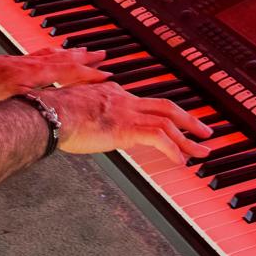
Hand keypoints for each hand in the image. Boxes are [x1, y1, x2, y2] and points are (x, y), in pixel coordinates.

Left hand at [0, 47, 109, 105]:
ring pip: (55, 54)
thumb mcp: (11, 101)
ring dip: (72, 53)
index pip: (69, 74)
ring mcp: (25, 61)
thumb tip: (54, 108)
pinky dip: (53, 52)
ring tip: (85, 51)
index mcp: (36, 74)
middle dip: (86, 59)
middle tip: (104, 55)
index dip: (89, 76)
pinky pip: (41, 53)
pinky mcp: (16, 61)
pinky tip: (53, 53)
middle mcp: (33, 64)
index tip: (107, 76)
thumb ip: (34, 103)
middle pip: (66, 59)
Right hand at [42, 82, 212, 163]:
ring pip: (168, 123)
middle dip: (189, 120)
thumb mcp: (73, 104)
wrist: (50, 113)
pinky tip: (180, 161)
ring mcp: (127, 113)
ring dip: (188, 139)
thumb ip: (85, 110)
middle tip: (205, 131)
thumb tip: (83, 121)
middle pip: (166, 107)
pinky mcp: (127, 128)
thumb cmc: (53, 112)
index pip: (145, 103)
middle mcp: (125, 100)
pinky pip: (158, 138)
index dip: (162, 115)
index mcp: (113, 94)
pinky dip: (173, 149)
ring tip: (200, 152)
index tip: (172, 126)